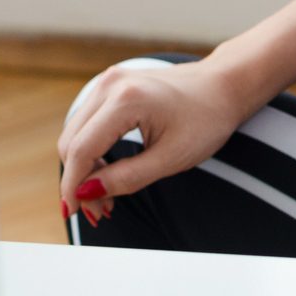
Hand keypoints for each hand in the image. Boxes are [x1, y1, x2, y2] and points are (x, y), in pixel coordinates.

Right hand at [56, 59, 258, 223]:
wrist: (223, 85)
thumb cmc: (206, 121)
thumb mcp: (172, 158)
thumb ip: (128, 178)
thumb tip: (87, 194)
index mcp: (127, 100)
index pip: (83, 150)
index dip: (73, 186)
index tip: (73, 213)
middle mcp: (110, 85)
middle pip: (72, 142)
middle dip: (78, 181)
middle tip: (100, 212)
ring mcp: (107, 82)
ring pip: (75, 134)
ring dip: (83, 168)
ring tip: (106, 198)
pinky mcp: (109, 87)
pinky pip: (87, 124)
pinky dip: (91, 151)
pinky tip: (106, 174)